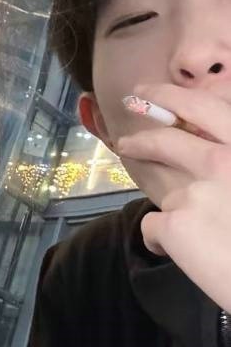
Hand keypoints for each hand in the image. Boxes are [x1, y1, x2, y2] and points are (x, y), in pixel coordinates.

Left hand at [116, 83, 230, 310]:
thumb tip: (215, 153)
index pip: (205, 107)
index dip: (171, 96)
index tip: (147, 91)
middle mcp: (223, 160)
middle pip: (167, 140)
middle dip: (141, 136)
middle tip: (125, 138)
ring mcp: (196, 191)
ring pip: (168, 192)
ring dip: (170, 205)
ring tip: (171, 218)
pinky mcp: (175, 223)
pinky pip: (154, 228)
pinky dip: (163, 242)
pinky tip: (187, 256)